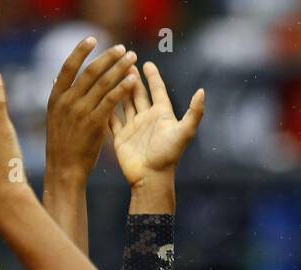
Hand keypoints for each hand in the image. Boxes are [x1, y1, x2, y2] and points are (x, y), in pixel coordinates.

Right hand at [46, 39, 138, 182]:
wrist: (65, 169)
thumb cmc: (62, 144)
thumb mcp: (55, 118)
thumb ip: (60, 98)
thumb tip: (58, 78)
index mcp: (56, 97)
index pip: (68, 67)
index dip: (80, 51)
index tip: (93, 39)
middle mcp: (67, 101)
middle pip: (89, 72)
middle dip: (107, 57)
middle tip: (122, 48)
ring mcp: (81, 112)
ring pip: (103, 83)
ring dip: (119, 69)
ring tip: (132, 58)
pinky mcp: (95, 124)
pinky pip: (111, 101)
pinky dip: (122, 88)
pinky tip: (133, 80)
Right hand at [110, 61, 204, 187]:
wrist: (151, 178)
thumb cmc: (168, 155)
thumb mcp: (184, 132)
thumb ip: (194, 112)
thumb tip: (202, 92)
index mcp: (162, 115)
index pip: (157, 90)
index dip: (153, 77)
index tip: (148, 63)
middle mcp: (147, 118)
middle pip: (139, 93)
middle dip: (133, 77)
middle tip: (125, 61)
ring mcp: (133, 127)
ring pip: (124, 102)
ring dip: (119, 88)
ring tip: (111, 73)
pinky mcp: (121, 136)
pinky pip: (112, 118)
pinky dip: (106, 107)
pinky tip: (98, 95)